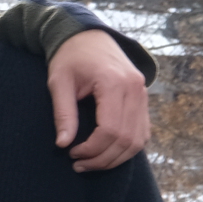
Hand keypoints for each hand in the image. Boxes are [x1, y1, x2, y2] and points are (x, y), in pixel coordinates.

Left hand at [49, 28, 149, 170]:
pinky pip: (143, 131)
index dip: (92, 149)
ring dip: (116, 157)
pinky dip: (128, 147)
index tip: (72, 153)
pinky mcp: (144, 99)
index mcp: (114, 83)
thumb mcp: (58, 82)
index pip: (110, 129)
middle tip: (79, 165)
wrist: (87, 36)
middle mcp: (135, 90)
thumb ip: (63, 113)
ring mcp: (144, 94)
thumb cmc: (69, 58)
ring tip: (91, 163)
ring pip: (139, 140)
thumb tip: (63, 144)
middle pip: (127, 139)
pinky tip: (107, 152)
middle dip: (103, 158)